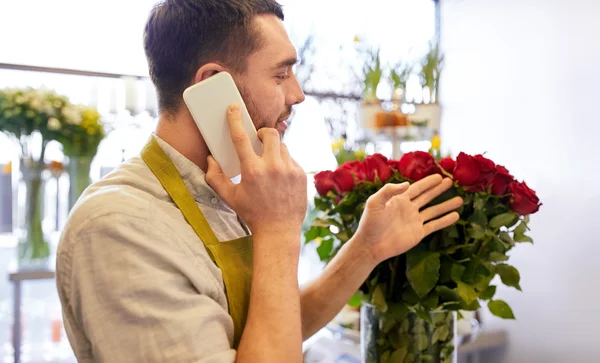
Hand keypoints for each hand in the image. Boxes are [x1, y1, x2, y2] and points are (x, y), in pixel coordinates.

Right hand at [206, 104, 307, 238]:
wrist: (279, 230)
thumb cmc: (252, 214)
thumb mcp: (230, 197)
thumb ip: (215, 177)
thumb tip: (210, 160)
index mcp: (252, 170)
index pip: (241, 138)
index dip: (236, 120)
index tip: (234, 108)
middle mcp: (272, 167)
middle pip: (270, 133)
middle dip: (263, 133)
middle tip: (258, 139)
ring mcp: (289, 170)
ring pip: (282, 146)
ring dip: (274, 150)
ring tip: (269, 163)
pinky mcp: (300, 175)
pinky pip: (291, 160)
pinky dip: (284, 163)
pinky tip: (279, 177)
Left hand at [352, 174, 462, 265]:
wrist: (370, 246)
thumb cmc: (369, 223)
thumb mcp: (374, 202)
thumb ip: (389, 190)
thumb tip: (408, 184)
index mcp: (398, 199)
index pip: (416, 188)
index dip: (428, 182)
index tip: (439, 176)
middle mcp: (408, 209)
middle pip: (427, 196)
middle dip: (439, 189)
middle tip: (451, 181)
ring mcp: (414, 221)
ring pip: (434, 211)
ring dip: (446, 205)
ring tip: (460, 199)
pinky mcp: (418, 233)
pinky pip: (434, 225)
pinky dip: (445, 220)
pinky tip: (455, 216)